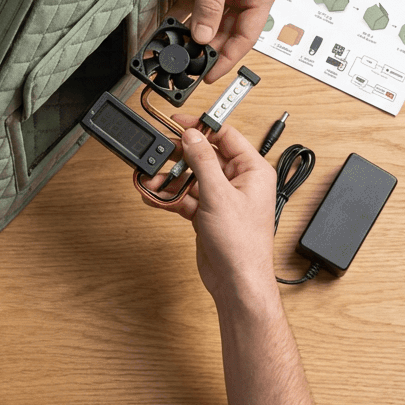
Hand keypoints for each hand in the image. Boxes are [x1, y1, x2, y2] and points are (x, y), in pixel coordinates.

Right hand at [137, 113, 278, 301]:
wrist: (236, 282)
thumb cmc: (242, 245)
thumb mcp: (218, 195)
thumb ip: (203, 161)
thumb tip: (192, 135)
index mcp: (252, 170)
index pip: (226, 136)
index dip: (202, 126)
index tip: (179, 122)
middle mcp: (239, 181)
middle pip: (204, 156)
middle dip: (179, 157)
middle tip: (159, 154)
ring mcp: (222, 198)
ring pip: (191, 177)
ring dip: (170, 179)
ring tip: (152, 182)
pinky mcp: (208, 213)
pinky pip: (185, 196)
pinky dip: (170, 196)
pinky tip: (155, 197)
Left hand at [169, 0, 279, 83]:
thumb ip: (212, 4)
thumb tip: (205, 36)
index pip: (245, 38)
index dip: (226, 59)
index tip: (207, 76)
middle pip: (227, 29)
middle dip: (207, 47)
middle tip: (184, 63)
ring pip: (213, 15)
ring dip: (195, 29)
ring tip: (173, 46)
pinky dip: (187, 9)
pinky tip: (171, 20)